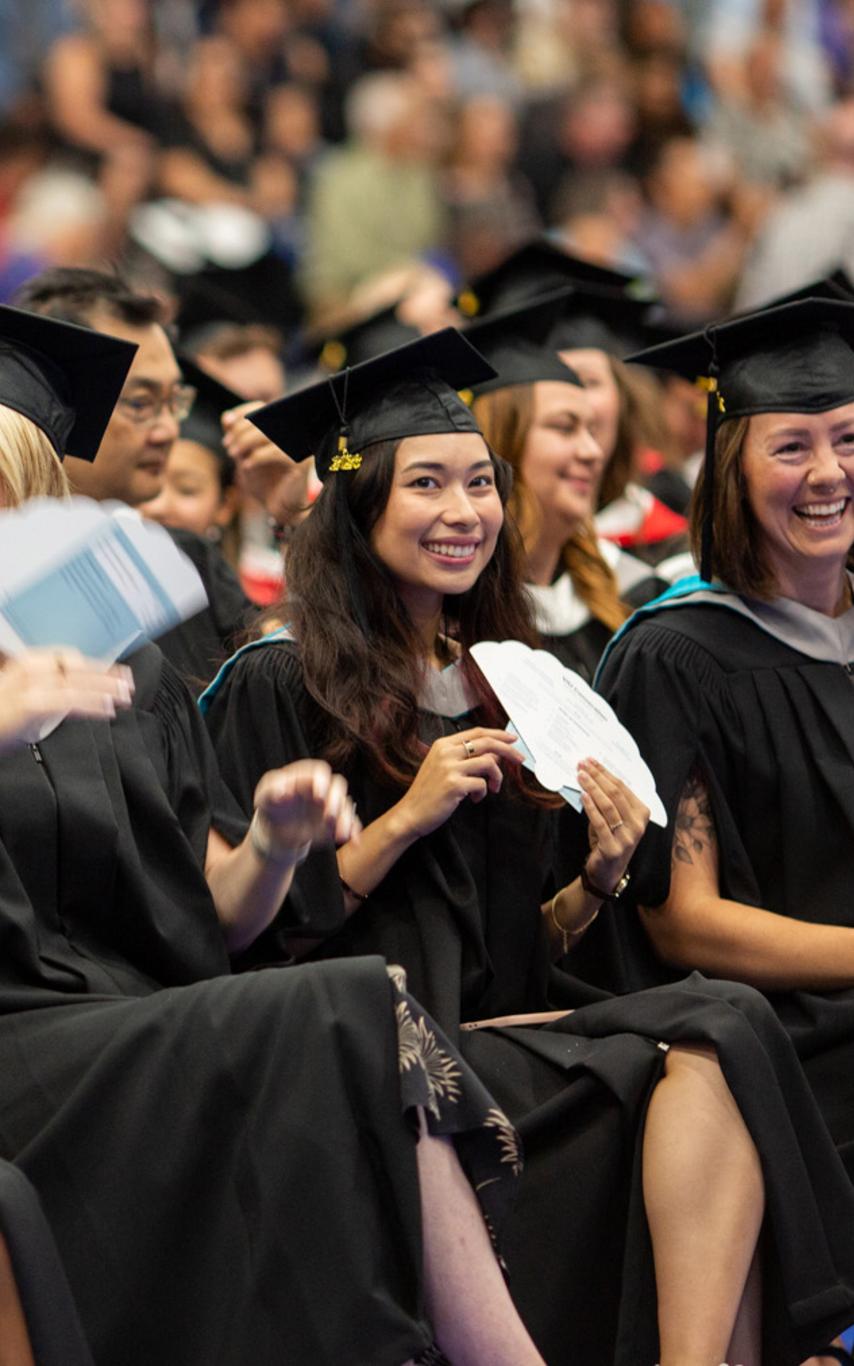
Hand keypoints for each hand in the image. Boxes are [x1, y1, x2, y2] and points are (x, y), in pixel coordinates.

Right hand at [0, 649, 133, 751]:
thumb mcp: (16, 698)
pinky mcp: (28, 705)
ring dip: (104, 687)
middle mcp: (27, 671)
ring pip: (75, 681)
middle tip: (127, 681)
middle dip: (103, 673)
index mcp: (24, 666)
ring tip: (124, 695)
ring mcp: (26, 687)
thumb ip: (41, 691)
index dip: (91, 664)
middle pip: (73, 666)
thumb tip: (66, 692)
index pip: (64, 658)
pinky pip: (67, 701)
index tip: (111, 671)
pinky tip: (106, 709)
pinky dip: (90, 703)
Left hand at [222, 401, 310, 523]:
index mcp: (281, 426)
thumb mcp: (244, 455)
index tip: (227, 426)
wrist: (278, 507)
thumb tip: (227, 417)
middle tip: (228, 446)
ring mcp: (300, 446)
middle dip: (240, 431)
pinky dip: (257, 457)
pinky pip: (276, 452)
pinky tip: (247, 465)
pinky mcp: (302, 463)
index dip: (241, 414)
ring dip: (245, 441)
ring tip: (234, 455)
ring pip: (268, 433)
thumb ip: (236, 435)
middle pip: (263, 418)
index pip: (261, 407)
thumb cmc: (263, 480)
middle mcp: (293, 432)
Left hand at [253, 760, 358, 860]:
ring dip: (345, 819)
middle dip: (335, 801)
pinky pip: (350, 822)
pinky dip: (353, 831)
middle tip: (329, 816)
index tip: (319, 796)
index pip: (319, 772)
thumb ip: (272, 790)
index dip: (321, 782)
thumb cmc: (271, 806)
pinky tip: (354, 841)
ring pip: (345, 806)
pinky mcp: (336, 820)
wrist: (277, 828)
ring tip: (341, 835)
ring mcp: (331, 803)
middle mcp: (323, 787)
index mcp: (306, 776)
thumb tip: (281, 792)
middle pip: (337, 787)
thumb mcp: (264, 796)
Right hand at [396, 727, 522, 838]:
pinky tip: (474, 799)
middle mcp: (446, 752)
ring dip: (497, 777)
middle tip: (520, 759)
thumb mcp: (444, 768)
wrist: (410, 813)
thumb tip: (494, 754)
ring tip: (493, 788)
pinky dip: (484, 792)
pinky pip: (482, 784)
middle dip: (508, 750)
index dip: (498, 734)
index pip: (477, 732)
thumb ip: (466, 758)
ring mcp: (449, 768)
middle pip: (487, 742)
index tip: (512, 739)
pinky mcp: (454, 785)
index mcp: (442, 745)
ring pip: (488, 763)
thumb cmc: (428, 793)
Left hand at [578, 758, 648, 894]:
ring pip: (608, 805)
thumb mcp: (612, 819)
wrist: (607, 872)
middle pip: (616, 794)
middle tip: (582, 764)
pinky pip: (600, 822)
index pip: (623, 787)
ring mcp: (627, 837)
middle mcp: (638, 825)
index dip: (605, 772)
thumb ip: (607, 800)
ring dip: (593, 787)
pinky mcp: (613, 847)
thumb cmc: (608, 840)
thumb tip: (590, 776)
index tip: (591, 761)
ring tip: (580, 776)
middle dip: (597, 776)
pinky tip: (583, 795)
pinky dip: (591, 807)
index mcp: (642, 813)